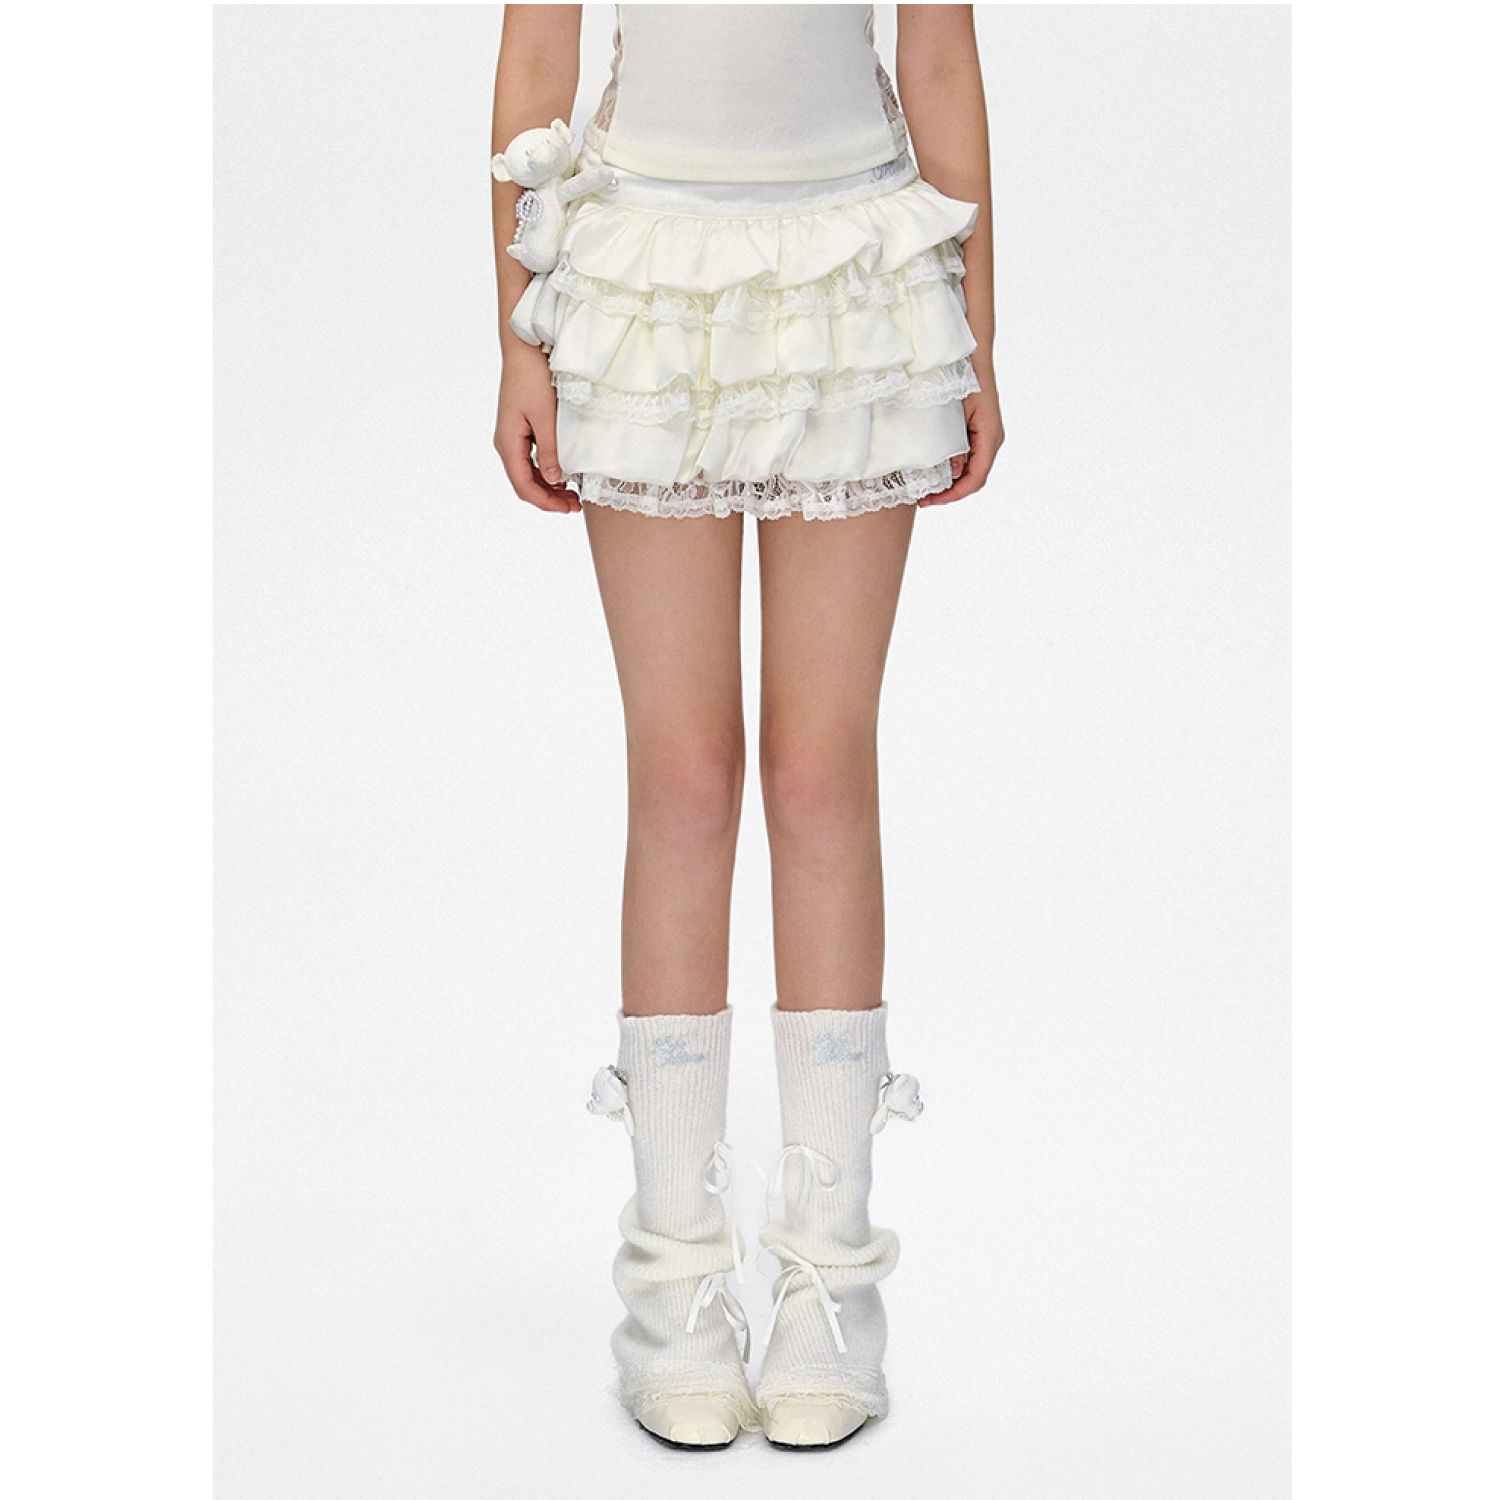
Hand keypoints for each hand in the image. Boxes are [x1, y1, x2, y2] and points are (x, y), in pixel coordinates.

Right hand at [494, 343, 581, 512]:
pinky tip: (565, 473)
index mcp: (508, 443)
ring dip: (549, 486)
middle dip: (549, 498)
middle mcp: (506, 443)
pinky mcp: (521, 428)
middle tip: (576, 506)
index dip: (546, 502)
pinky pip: (531, 459)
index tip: (569, 509)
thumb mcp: (546, 418)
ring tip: (573, 494)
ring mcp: (513, 436)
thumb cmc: (534, 378)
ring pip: (529, 472)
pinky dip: (547, 470)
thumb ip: (550, 451)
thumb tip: (554, 480)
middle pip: (525, 483)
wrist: (525, 348)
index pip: (524, 486)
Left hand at [918, 364, 1003, 507]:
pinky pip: (969, 458)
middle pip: (974, 479)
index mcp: (989, 436)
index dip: (954, 495)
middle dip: (949, 493)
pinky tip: (934, 472)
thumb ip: (951, 445)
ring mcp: (987, 436)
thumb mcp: (952, 413)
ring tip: (925, 490)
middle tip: (923, 500)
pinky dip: (952, 470)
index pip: (976, 479)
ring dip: (950, 483)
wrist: (972, 354)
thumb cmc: (963, 378)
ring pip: (971, 470)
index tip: (931, 501)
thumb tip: (950, 473)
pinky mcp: (978, 432)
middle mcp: (992, 439)